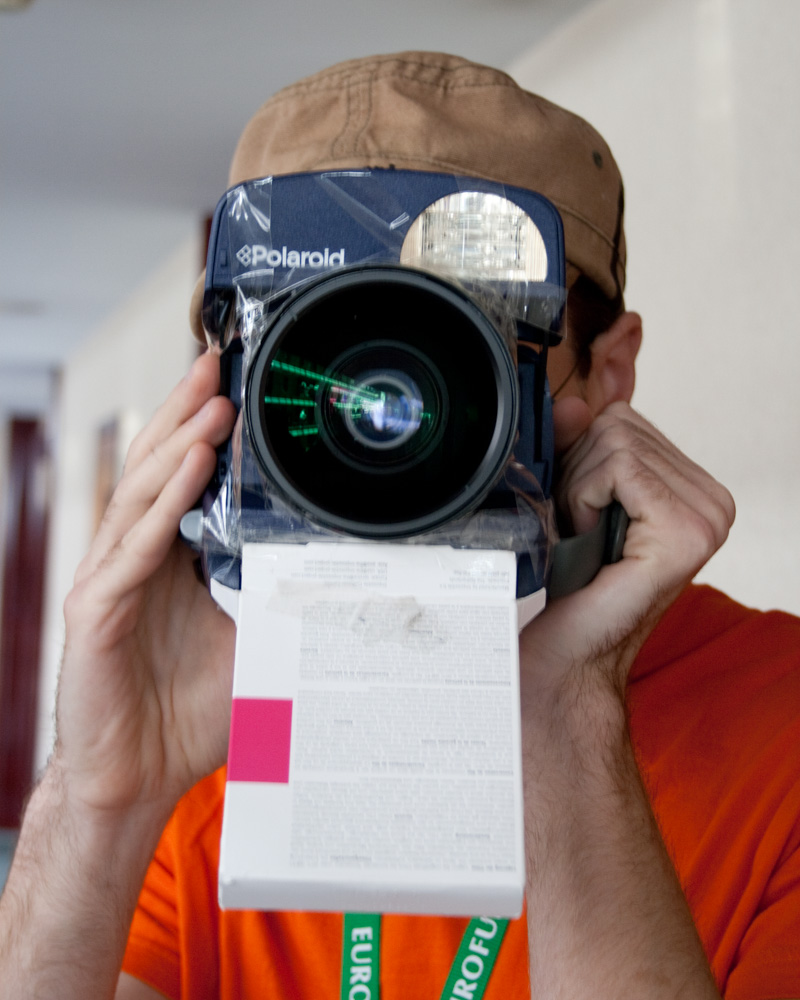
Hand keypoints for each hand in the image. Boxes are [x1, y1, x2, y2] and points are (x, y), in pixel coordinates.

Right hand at [55, 352, 236, 821]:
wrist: (141, 775)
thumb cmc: (190, 709)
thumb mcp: (250, 639)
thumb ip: (276, 593)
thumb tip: (334, 561)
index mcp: (167, 560)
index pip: (183, 480)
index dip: (204, 432)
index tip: (237, 389)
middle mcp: (135, 559)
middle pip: (158, 470)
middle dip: (187, 414)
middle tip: (216, 364)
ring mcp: (110, 581)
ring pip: (144, 497)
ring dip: (180, 446)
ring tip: (213, 403)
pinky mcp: (96, 611)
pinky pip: (134, 550)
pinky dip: (164, 506)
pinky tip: (190, 468)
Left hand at [522, 397, 734, 699]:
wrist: (569, 654)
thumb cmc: (572, 583)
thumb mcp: (573, 496)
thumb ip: (577, 446)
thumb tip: (573, 402)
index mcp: (695, 489)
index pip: (623, 419)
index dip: (581, 459)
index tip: (581, 512)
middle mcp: (713, 500)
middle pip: (618, 425)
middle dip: (577, 475)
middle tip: (581, 531)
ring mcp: (708, 515)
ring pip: (614, 443)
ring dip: (578, 492)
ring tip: (588, 541)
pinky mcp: (688, 529)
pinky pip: (618, 468)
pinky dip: (584, 501)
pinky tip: (592, 543)